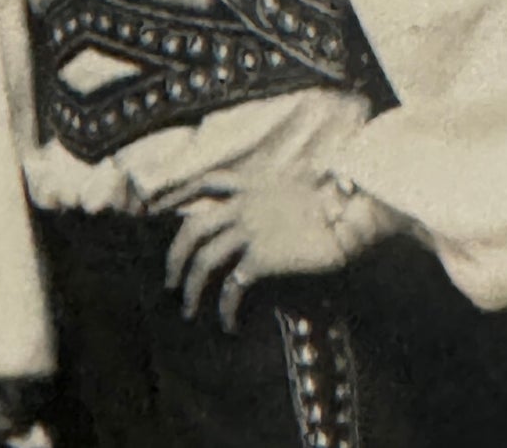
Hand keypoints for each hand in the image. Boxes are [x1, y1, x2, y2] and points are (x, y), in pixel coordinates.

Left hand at [161, 172, 350, 332]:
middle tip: (169, 280)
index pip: (203, 183)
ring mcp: (248, 230)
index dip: (179, 195)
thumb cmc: (328, 203)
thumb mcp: (291, 186)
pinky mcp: (260, 257)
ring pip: (204, 259)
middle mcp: (240, 206)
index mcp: (247, 184)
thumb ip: (267, 194)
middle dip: (174, 256)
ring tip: (188, 309)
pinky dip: (225, 306)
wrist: (346, 215)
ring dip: (191, 287)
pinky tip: (227, 322)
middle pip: (192, 229)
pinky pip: (232, 285)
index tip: (160, 209)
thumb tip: (256, 208)